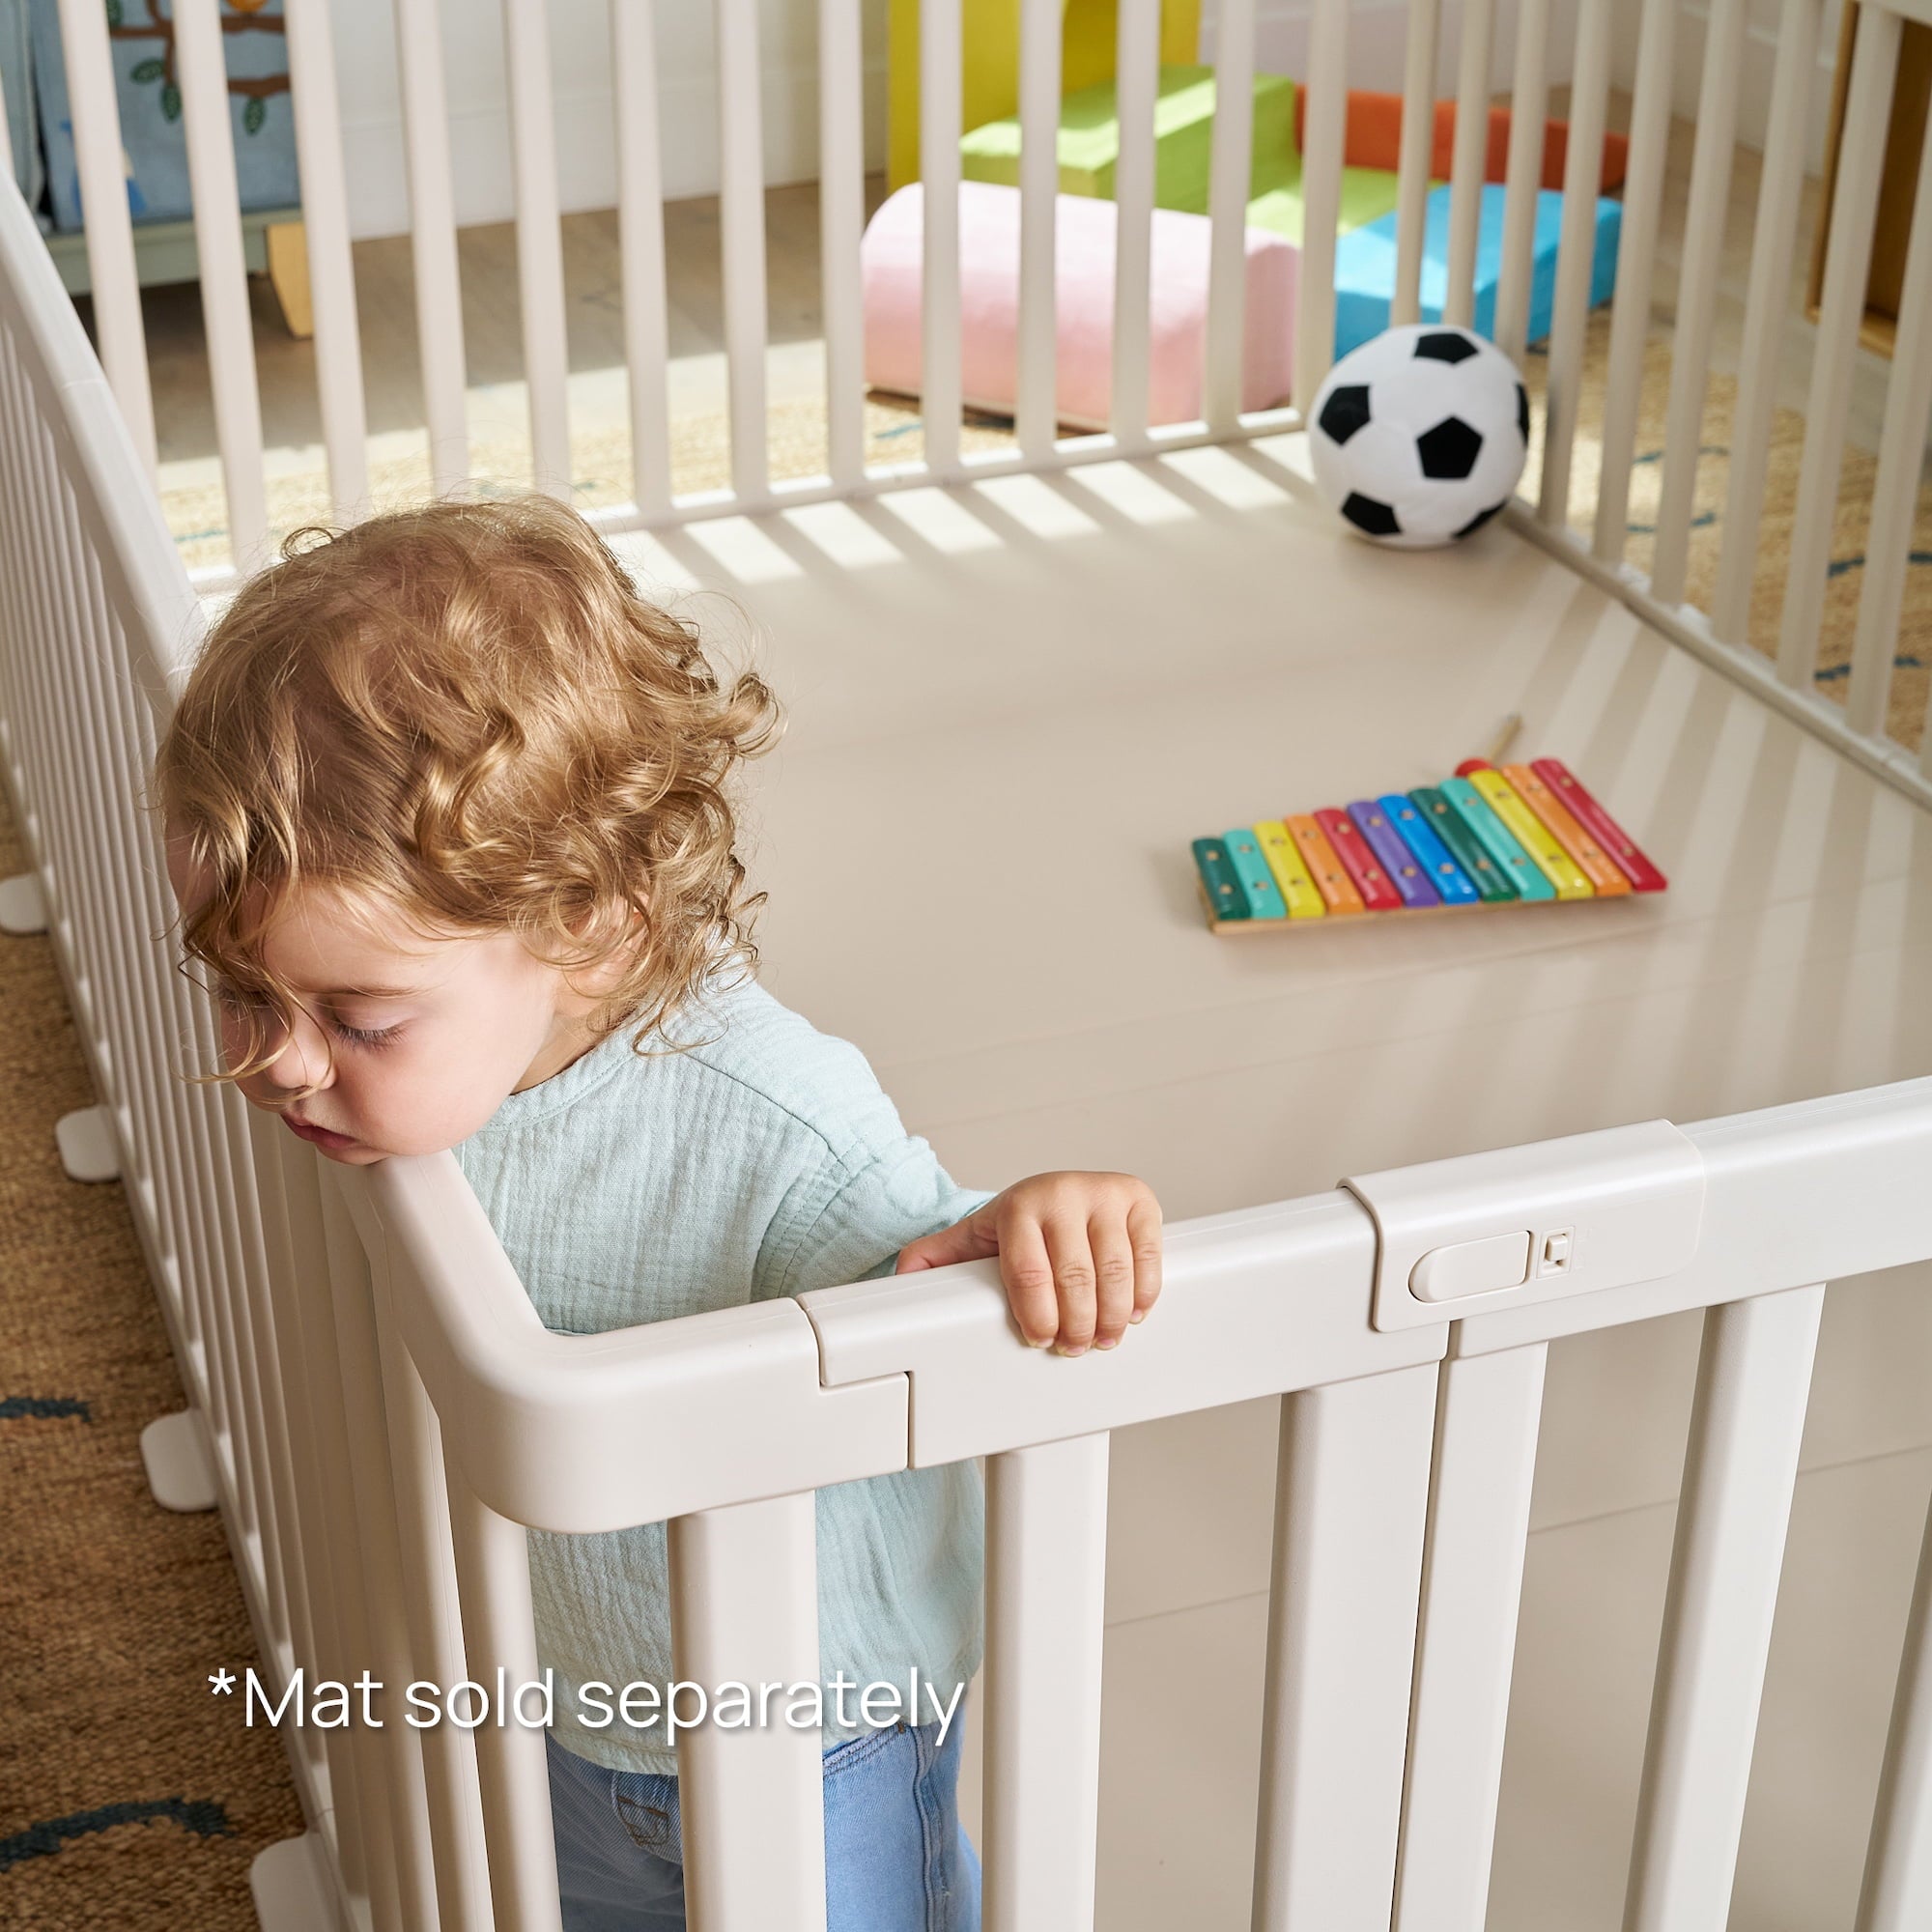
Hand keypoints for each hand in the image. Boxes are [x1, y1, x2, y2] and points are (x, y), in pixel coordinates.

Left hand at [896, 1172, 1162, 1355]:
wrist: (1058, 1191)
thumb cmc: (1016, 1225)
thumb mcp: (970, 1241)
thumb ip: (932, 1262)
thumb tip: (897, 1287)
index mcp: (1018, 1204)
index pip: (1028, 1273)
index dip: (1036, 1317)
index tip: (1039, 1340)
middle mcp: (1063, 1191)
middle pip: (1075, 1279)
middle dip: (1076, 1326)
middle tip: (1072, 1347)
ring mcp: (1105, 1193)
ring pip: (1115, 1273)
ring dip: (1111, 1318)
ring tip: (1102, 1338)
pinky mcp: (1139, 1200)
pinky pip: (1149, 1257)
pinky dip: (1143, 1294)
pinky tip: (1131, 1312)